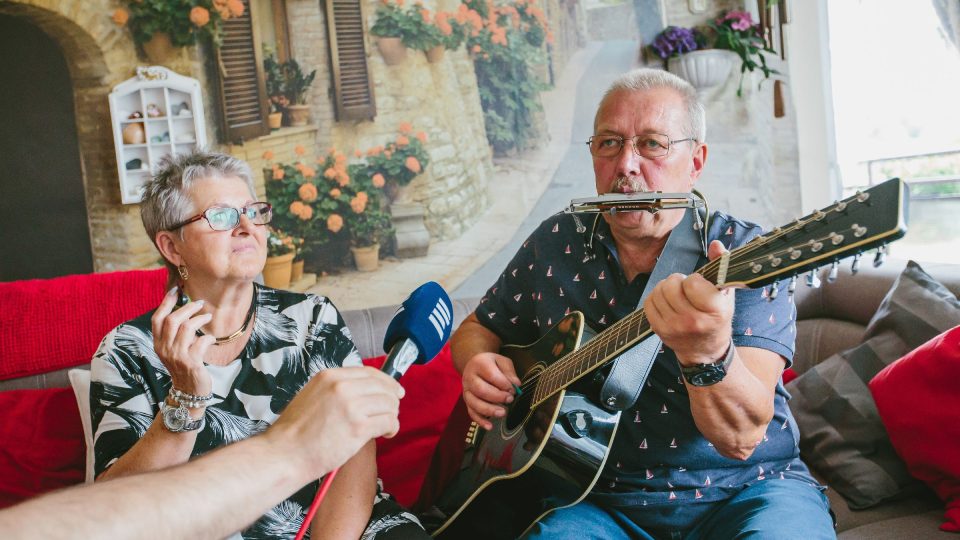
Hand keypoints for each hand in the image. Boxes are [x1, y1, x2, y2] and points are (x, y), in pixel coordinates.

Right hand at [151, 287, 215, 395]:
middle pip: (172, 320)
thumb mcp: (174, 349)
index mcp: (158, 344)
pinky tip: (210, 339)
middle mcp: (165, 349)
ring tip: (208, 317)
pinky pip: (201, 341)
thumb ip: (174, 333)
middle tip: (200, 303)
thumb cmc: (184, 366)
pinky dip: (208, 337)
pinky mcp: (191, 362)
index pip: (157, 319)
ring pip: (187, 328)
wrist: (188, 391)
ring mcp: (177, 356)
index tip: (176, 290)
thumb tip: (184, 308)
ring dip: (200, 319)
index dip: (166, 303)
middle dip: (188, 308)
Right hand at [270, 367, 403, 477]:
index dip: (386, 382)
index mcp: (330, 377)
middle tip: (392, 411)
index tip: (394, 390)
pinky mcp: (358, 427)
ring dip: (392, 415)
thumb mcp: (312, 396)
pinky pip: (388, 421)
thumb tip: (363, 393)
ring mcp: (351, 406)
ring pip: (389, 404)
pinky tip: (386, 434)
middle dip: (392, 399)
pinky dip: (391, 428)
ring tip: (386, 426)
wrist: (284, 454)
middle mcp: (342, 387)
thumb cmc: (295, 432)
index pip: (369, 372)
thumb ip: (336, 390)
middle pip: (383, 387)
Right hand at [461, 352, 520, 429]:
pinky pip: (471, 412)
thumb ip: (509, 372)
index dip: (503, 384)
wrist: (474, 365)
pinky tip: (490, 426)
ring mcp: (466, 390)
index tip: (513, 390)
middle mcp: (469, 377)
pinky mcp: (466, 401)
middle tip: (510, 400)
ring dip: (489, 410)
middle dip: (496, 397)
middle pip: (480, 390)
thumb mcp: (502, 361)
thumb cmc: (492, 364)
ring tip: (503, 413)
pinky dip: (480, 421)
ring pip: (474, 403)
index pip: (491, 375)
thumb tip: (516, 385)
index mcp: (479, 363)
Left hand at [645, 240, 734, 365]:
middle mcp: (693, 321)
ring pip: (658, 292)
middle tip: (685, 288)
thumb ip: (721, 266)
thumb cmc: (716, 318)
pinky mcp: (659, 330)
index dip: (694, 280)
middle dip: (677, 281)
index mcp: (714, 311)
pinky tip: (666, 301)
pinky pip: (648, 303)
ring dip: (665, 288)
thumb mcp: (725, 294)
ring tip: (676, 294)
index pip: (692, 282)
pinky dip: (655, 297)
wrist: (705, 350)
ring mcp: (674, 327)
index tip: (700, 285)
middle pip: (671, 286)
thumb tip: (715, 244)